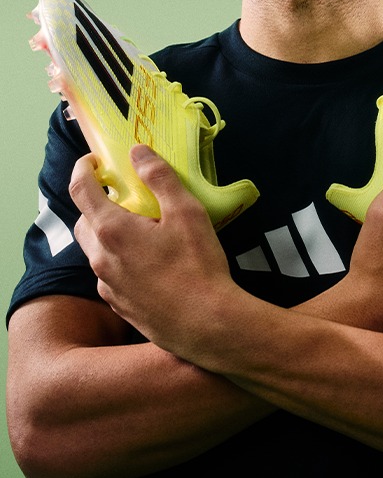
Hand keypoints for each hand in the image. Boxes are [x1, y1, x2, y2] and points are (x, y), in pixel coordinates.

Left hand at [70, 145, 237, 353]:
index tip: (93, 160)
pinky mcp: (119, 306)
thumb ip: (159, 177)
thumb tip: (137, 153)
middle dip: (94, 203)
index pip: (80, 190)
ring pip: (96, 250)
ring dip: (108, 233)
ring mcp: (108, 286)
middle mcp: (101, 259)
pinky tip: (149, 262)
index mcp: (112, 231)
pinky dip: (120, 260)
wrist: (207, 325)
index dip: (83, 169)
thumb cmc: (198, 267)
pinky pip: (109, 275)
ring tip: (140, 229)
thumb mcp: (186, 212)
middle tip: (120, 194)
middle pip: (83, 221)